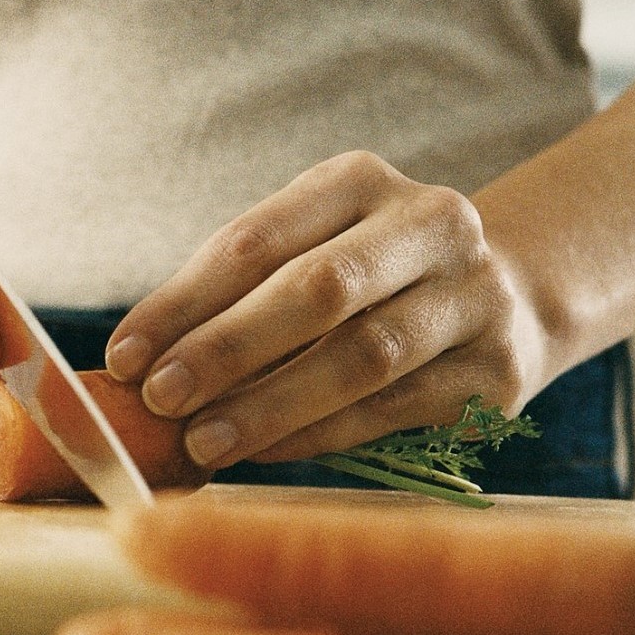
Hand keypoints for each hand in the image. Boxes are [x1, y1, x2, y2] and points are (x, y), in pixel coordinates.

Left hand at [104, 151, 552, 469]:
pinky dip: (319, 435)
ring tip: (203, 441)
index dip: (182, 302)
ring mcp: (475, 298)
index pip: (257, 240)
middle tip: (161, 398)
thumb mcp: (306, 252)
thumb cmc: (365, 280)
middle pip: (319, 289)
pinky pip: (392, 410)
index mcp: (361, 181)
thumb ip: (232, 293)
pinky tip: (263, 453)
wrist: (511, 299)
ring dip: (271, 405)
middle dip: (228, 349)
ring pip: (363, 356)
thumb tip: (138, 364)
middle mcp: (431, 226)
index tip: (123, 357)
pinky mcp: (496, 373)